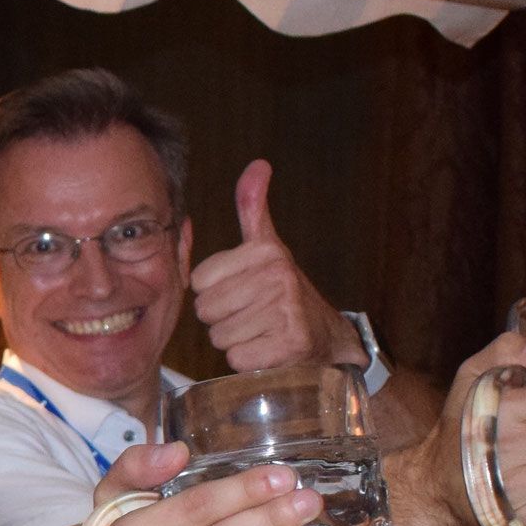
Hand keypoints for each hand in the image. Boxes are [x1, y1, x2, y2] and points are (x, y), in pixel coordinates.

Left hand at [191, 160, 362, 372]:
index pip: (198, 281)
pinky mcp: (290, 343)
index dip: (214, 292)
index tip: (241, 291)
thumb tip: (258, 165)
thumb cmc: (284, 293)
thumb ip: (253, 209)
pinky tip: (268, 349)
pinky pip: (237, 358)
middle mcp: (278, 275)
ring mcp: (286, 310)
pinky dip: (248, 361)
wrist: (326, 337)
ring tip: (260, 331)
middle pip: (206, 310)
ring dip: (235, 340)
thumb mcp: (268, 247)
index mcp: (266, 251)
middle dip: (222, 319)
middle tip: (251, 315)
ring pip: (219, 336)